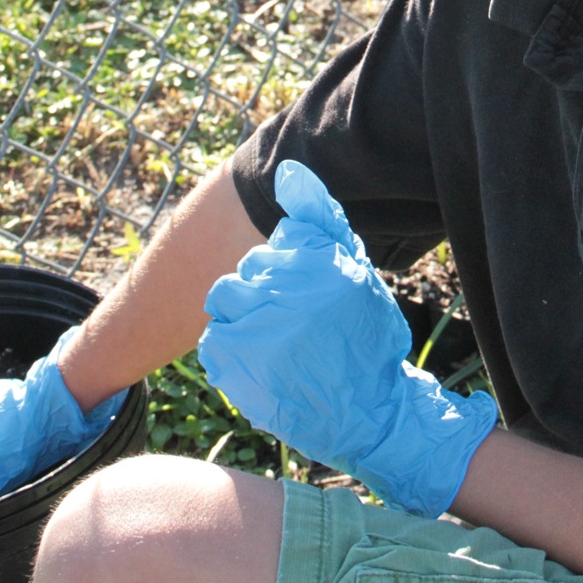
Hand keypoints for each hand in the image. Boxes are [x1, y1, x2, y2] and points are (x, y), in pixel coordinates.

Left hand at [198, 160, 496, 516]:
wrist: (369, 411)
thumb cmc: (364, 334)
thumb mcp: (354, 268)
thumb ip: (321, 217)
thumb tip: (288, 170)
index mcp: (311, 262)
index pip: (269, 250)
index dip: (288, 275)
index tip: (308, 301)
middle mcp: (281, 290)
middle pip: (242, 275)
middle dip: (264, 297)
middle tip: (293, 327)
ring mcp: (254, 331)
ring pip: (223, 304)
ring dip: (244, 321)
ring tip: (276, 345)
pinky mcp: (234, 366)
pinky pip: (213, 342)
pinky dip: (232, 352)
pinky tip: (263, 365)